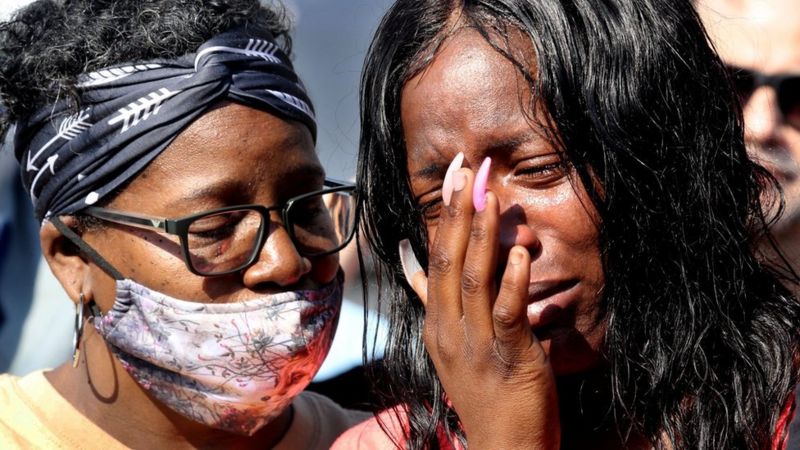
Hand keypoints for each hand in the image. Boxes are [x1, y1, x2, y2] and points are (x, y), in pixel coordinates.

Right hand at [400, 160, 559, 449]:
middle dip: (456, 212)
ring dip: (480, 236)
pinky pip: (506, 315)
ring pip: (472, 281)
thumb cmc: (484, 393)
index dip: (442, 216)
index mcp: (437, 323)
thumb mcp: (450, 344)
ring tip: (488, 195)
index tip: (453, 177)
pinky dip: (511, 282)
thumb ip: (432, 300)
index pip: (434, 260)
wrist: (503, 449)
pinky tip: (519, 251)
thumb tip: (410, 261)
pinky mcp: (509, 359)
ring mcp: (475, 345)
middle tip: (466, 168)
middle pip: (447, 263)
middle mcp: (449, 330)